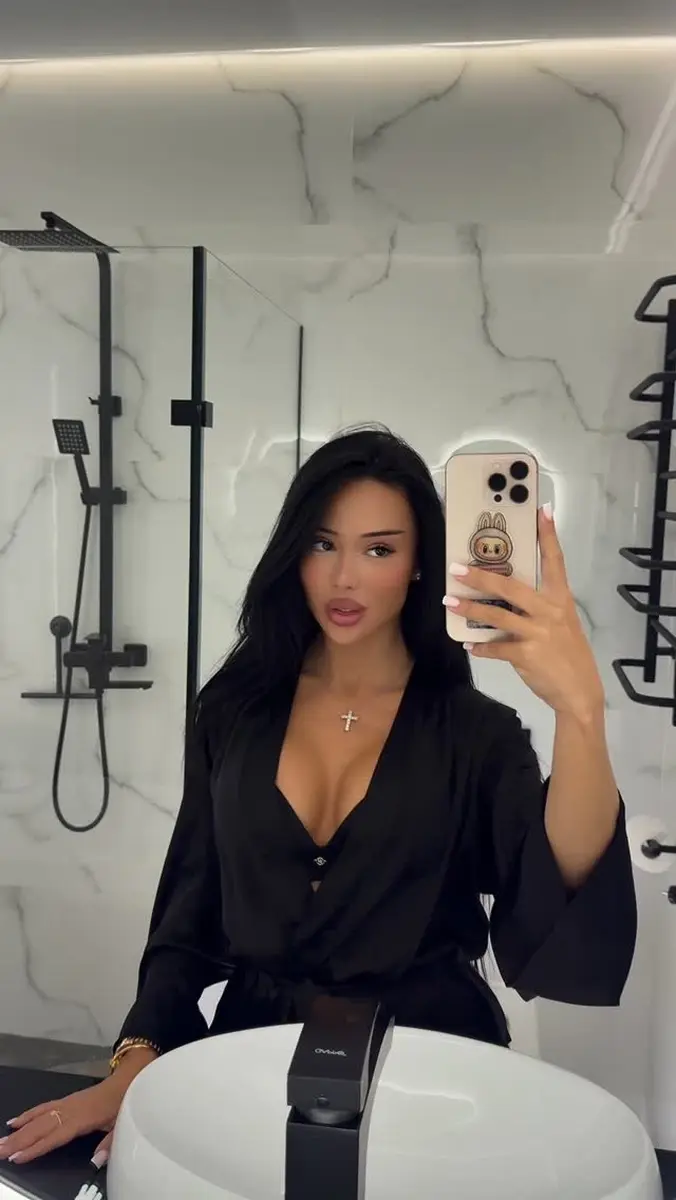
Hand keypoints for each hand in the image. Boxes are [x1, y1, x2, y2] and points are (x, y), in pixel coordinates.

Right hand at [0, 1075, 124, 1166]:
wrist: (127, 1079)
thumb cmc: (124, 1103)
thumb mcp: (122, 1124)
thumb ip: (109, 1144)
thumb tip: (96, 1162)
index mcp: (83, 1118)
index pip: (55, 1135)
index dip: (36, 1147)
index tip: (18, 1156)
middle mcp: (70, 1109)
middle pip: (41, 1126)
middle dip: (18, 1140)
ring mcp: (66, 1103)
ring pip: (38, 1117)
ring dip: (19, 1130)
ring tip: (1, 1140)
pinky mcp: (66, 1101)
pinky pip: (43, 1108)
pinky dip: (27, 1115)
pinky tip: (15, 1122)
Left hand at [445, 505, 604, 719]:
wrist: (580, 692)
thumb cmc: (568, 655)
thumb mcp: (562, 625)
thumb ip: (538, 609)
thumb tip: (505, 598)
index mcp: (560, 599)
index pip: (555, 561)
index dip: (548, 535)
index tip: (542, 510)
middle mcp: (550, 611)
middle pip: (511, 586)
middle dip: (481, 576)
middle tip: (457, 568)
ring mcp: (538, 633)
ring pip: (497, 615)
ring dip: (469, 609)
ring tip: (449, 602)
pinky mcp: (527, 655)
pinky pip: (496, 648)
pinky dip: (480, 646)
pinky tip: (468, 643)